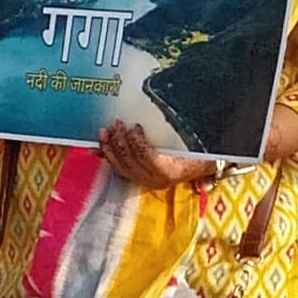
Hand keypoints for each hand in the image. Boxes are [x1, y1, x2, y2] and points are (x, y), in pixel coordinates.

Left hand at [99, 118, 218, 190]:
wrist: (201, 166)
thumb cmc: (197, 151)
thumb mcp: (188, 141)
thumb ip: (173, 130)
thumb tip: (155, 115)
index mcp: (169, 170)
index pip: (146, 156)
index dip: (137, 141)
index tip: (134, 126)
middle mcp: (155, 180)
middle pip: (129, 161)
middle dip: (119, 141)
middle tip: (116, 123)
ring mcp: (145, 182)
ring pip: (120, 167)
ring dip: (109, 148)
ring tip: (104, 132)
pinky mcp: (137, 179)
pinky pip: (117, 169)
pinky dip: (106, 157)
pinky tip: (96, 149)